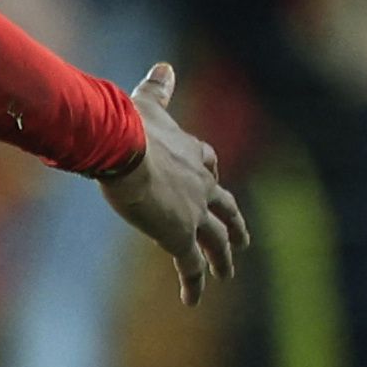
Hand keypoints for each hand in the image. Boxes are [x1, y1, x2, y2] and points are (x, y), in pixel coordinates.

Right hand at [98, 62, 252, 306]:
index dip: (210, 171)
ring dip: (223, 257)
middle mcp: (202, 184)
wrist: (125, 150)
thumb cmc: (130, 124)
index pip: (209, 163)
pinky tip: (192, 301)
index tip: (211, 176)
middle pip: (226, 208)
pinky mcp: (180, 236)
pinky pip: (192, 266)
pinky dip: (193, 284)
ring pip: (217, 241)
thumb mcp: (146, 103)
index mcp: (194, 153)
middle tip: (241, 238)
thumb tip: (166, 65)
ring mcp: (195, 213)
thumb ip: (159, 88)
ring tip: (226, 272)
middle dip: (233, 223)